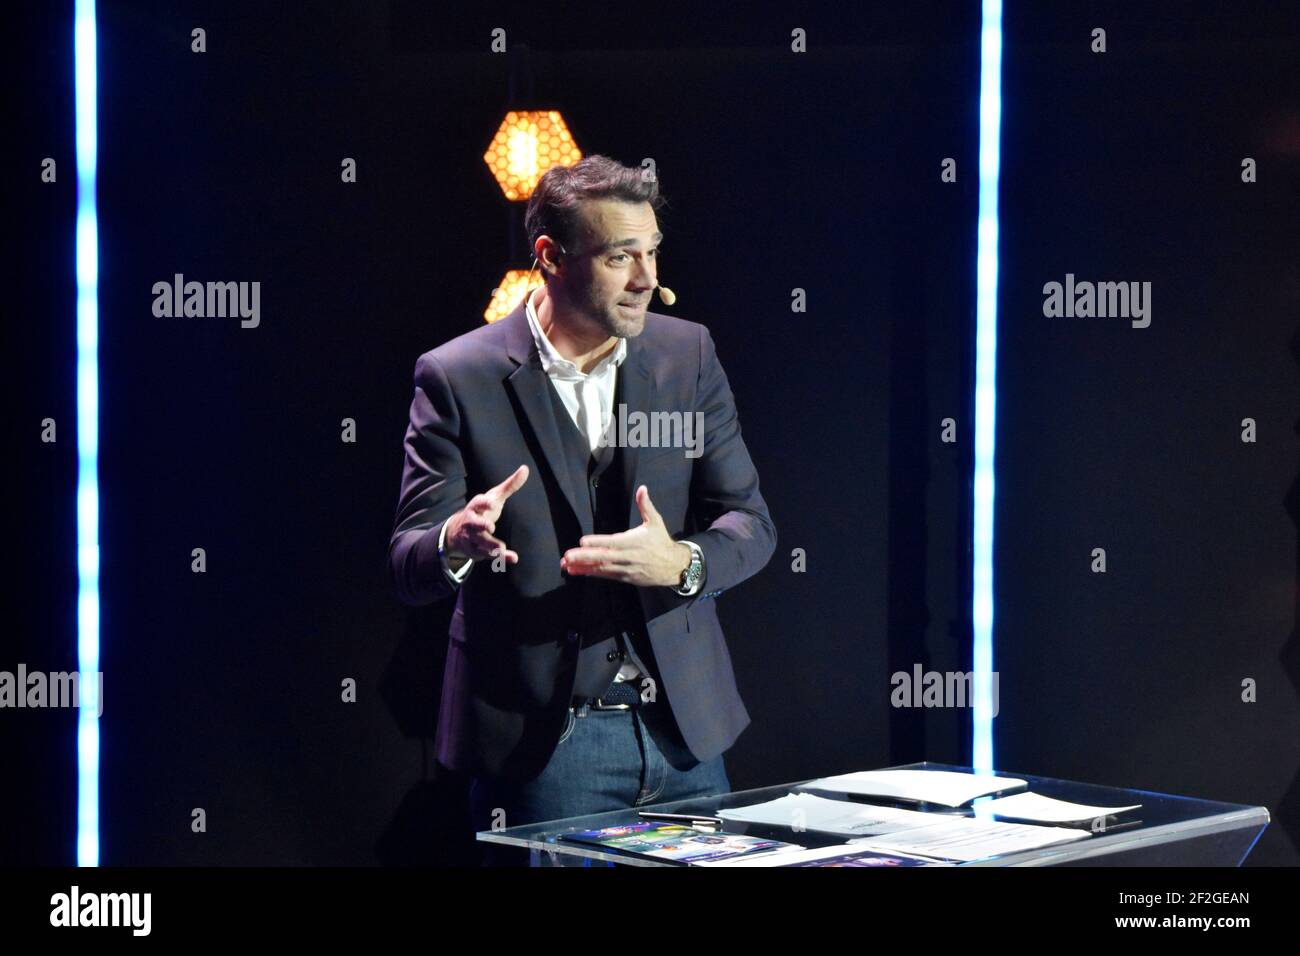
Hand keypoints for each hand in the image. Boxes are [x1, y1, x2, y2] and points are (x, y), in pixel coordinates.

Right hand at [445, 465, 527, 563]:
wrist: (457, 531)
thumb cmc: (482, 510)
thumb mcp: (494, 497)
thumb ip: (510, 485)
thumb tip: (525, 469)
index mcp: (475, 507)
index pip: (477, 503)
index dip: (484, 503)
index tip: (492, 503)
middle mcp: (471, 523)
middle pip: (474, 524)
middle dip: (481, 525)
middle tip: (491, 526)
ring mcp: (472, 538)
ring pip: (480, 543)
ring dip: (490, 546)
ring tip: (502, 548)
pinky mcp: (476, 551)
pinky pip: (487, 556)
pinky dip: (499, 558)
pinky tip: (512, 558)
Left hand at [561, 485, 691, 586]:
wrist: (673, 566)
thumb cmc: (661, 541)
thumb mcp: (655, 522)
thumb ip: (645, 505)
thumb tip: (642, 488)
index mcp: (633, 542)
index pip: (612, 542)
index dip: (597, 542)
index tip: (582, 541)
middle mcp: (628, 557)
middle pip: (603, 557)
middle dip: (584, 557)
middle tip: (567, 556)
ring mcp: (626, 569)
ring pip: (602, 569)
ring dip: (583, 567)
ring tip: (566, 565)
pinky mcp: (625, 578)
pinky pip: (606, 576)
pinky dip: (592, 573)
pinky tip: (579, 571)